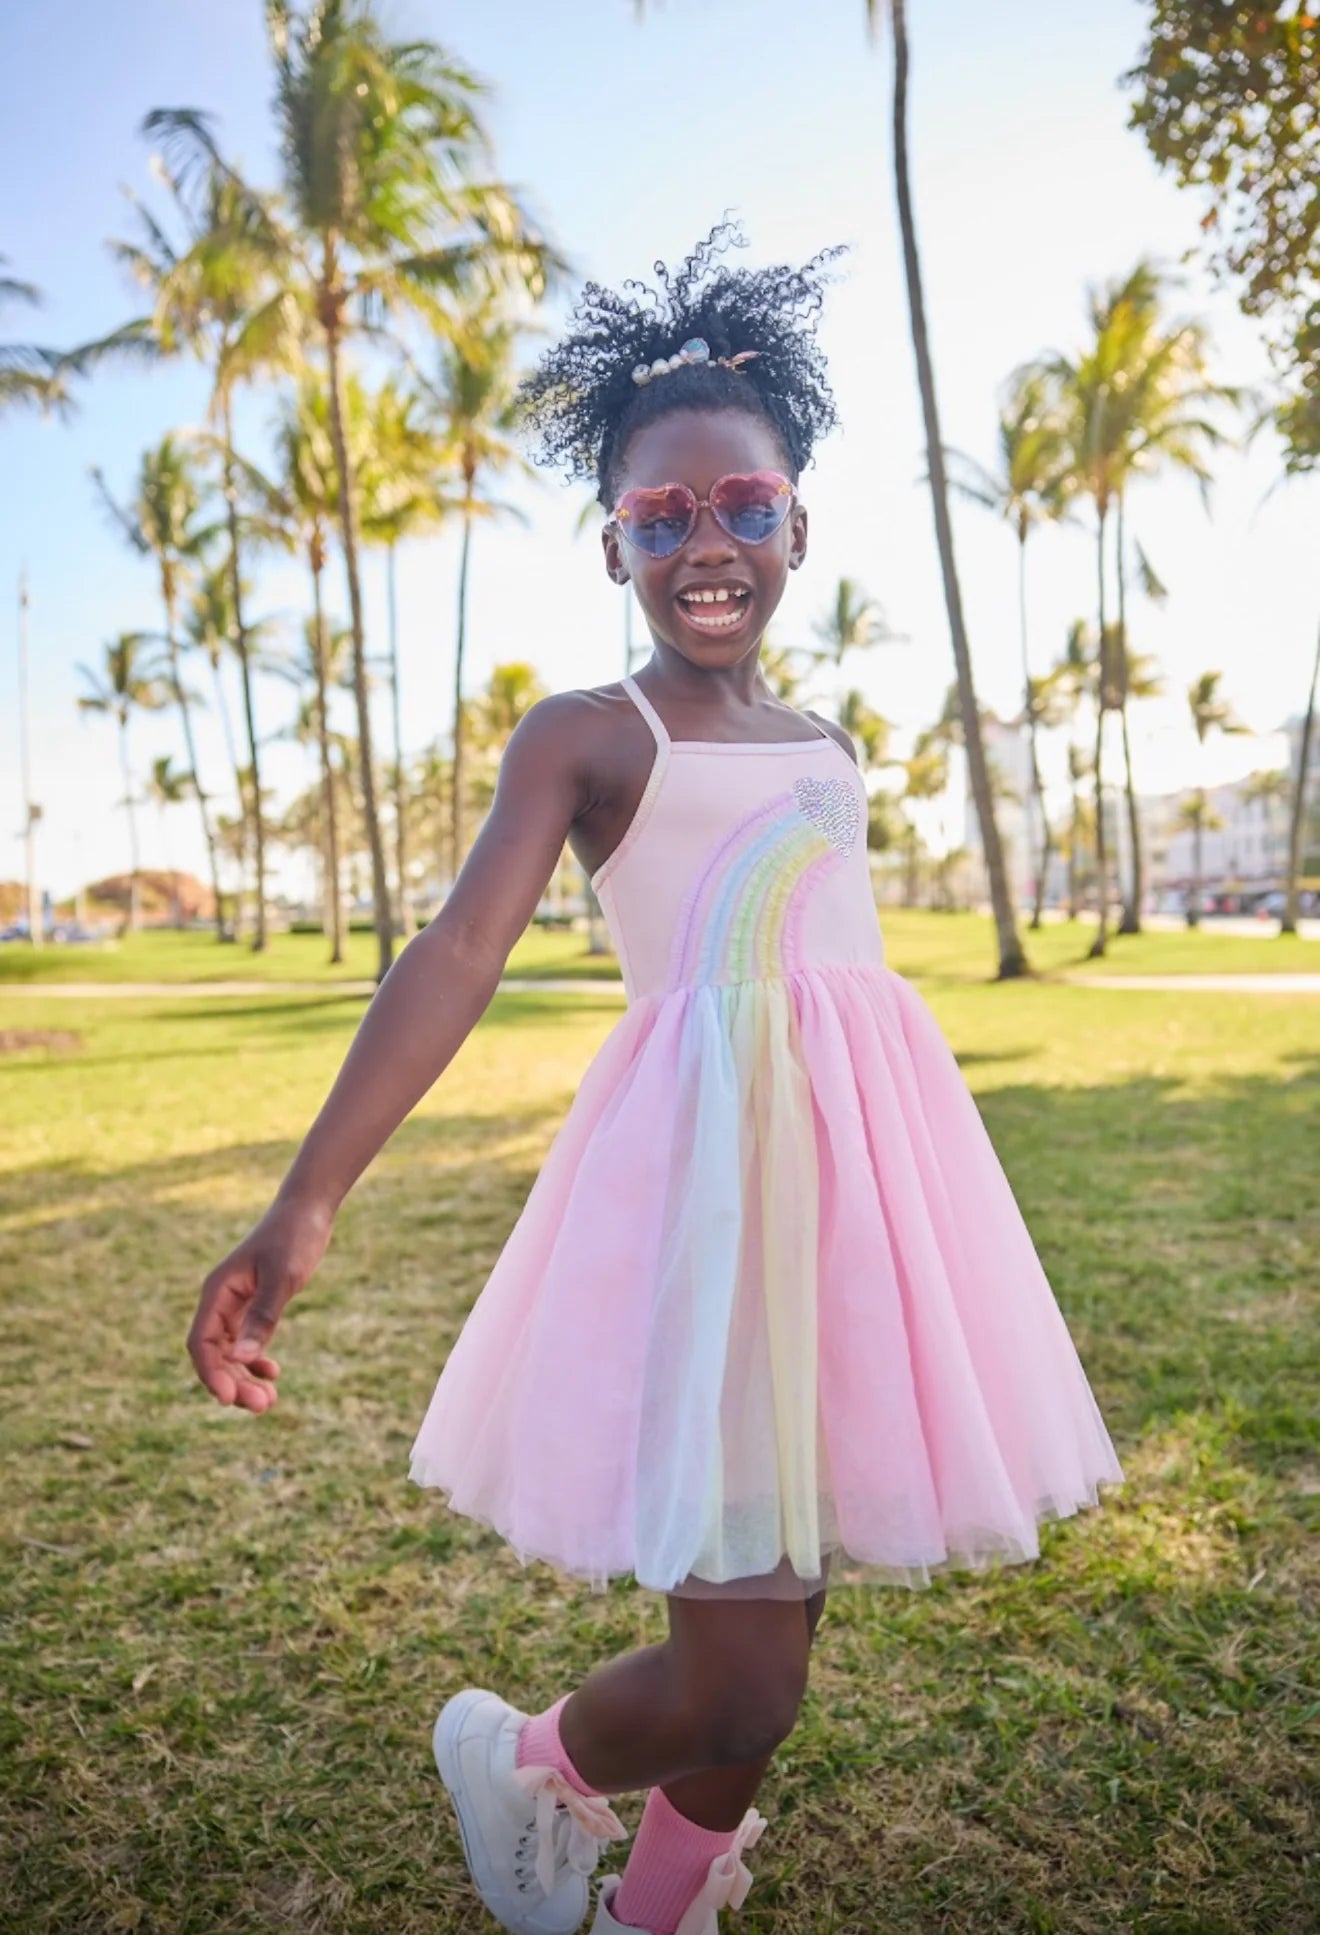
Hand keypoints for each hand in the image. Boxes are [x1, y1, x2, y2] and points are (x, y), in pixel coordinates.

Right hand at [187, 1193, 333, 1411]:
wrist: (308, 1212)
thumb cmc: (294, 1238)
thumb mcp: (283, 1279)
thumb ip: (263, 1317)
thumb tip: (241, 1359)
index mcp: (218, 1292)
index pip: (200, 1343)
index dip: (210, 1374)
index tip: (228, 1399)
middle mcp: (221, 1301)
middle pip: (214, 1354)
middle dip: (233, 1383)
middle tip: (263, 1406)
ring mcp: (236, 1304)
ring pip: (229, 1353)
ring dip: (244, 1378)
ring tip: (269, 1401)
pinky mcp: (254, 1305)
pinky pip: (245, 1342)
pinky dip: (255, 1360)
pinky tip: (273, 1373)